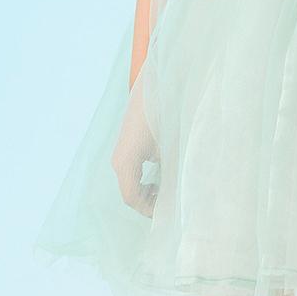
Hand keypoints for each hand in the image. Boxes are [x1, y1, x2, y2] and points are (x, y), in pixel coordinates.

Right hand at [110, 90, 159, 218]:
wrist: (157, 82)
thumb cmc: (164, 115)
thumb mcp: (170, 148)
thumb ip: (171, 174)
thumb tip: (178, 194)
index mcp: (125, 163)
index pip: (132, 198)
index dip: (149, 210)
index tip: (168, 213)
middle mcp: (119, 159)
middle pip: (130, 191)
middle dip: (150, 201)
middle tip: (171, 204)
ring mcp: (121, 150)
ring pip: (131, 180)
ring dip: (148, 189)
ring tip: (169, 190)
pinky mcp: (128, 142)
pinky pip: (133, 168)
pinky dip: (146, 177)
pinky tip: (163, 173)